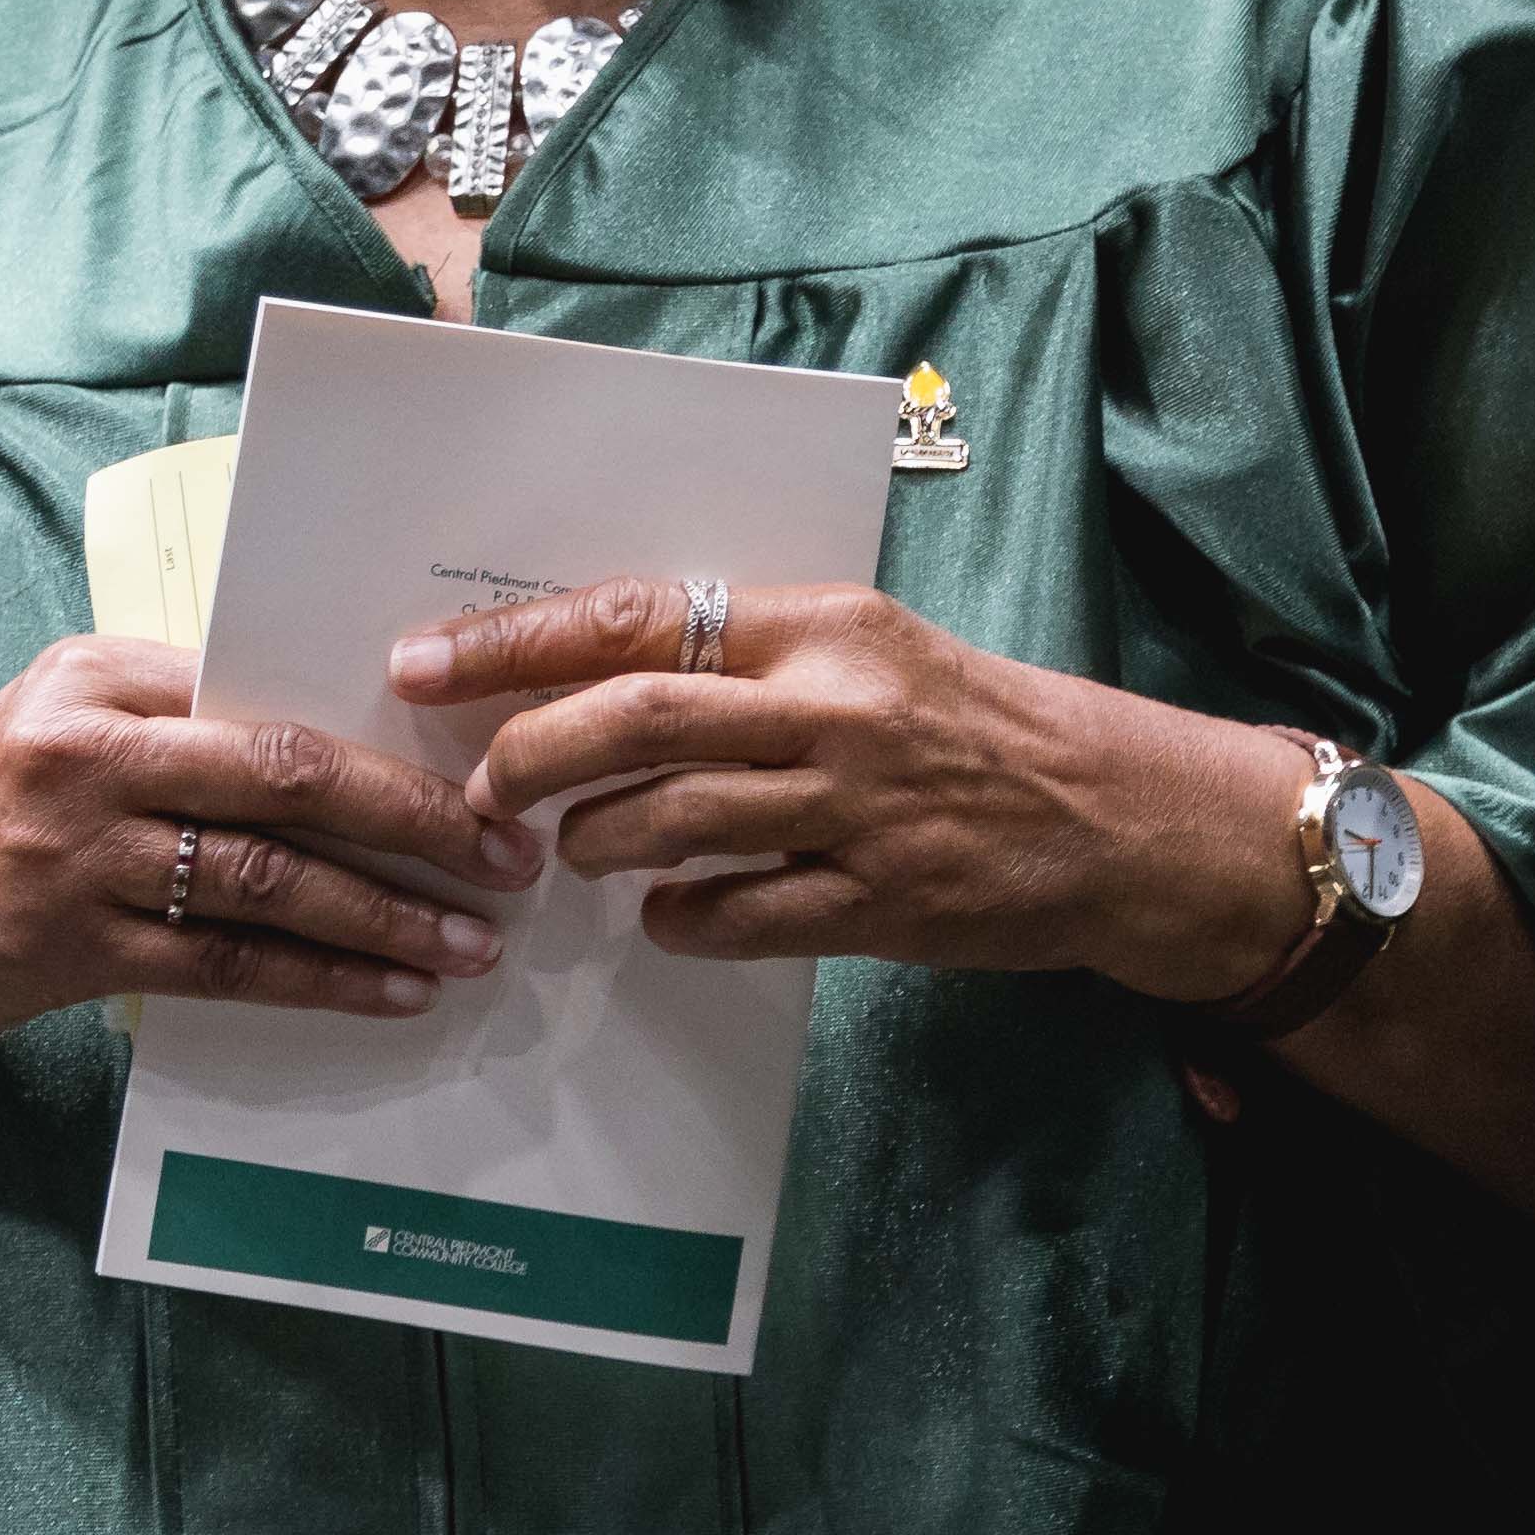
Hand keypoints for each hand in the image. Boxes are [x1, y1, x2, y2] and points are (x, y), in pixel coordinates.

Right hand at [0, 636, 542, 1109]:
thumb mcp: (69, 717)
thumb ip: (186, 710)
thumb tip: (346, 730)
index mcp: (103, 678)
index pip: (267, 692)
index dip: (382, 736)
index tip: (476, 760)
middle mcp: (93, 756)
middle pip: (285, 778)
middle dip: (412, 819)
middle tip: (505, 852)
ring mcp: (80, 857)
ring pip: (268, 882)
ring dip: (384, 916)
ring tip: (472, 941)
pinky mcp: (74, 950)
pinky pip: (226, 965)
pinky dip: (320, 979)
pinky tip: (391, 992)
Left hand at [394, 578, 1316, 1000]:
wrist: (1109, 812)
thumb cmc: (970, 721)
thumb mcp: (867, 651)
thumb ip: (748, 658)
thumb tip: (589, 673)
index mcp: (823, 623)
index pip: (636, 616)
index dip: (516, 643)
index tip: (425, 662)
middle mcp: (835, 706)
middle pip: (634, 720)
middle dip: (529, 754)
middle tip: (484, 786)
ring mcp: (857, 809)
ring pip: (670, 823)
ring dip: (596, 842)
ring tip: (582, 850)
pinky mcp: (877, 901)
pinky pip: (734, 915)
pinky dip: (676, 919)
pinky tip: (666, 914)